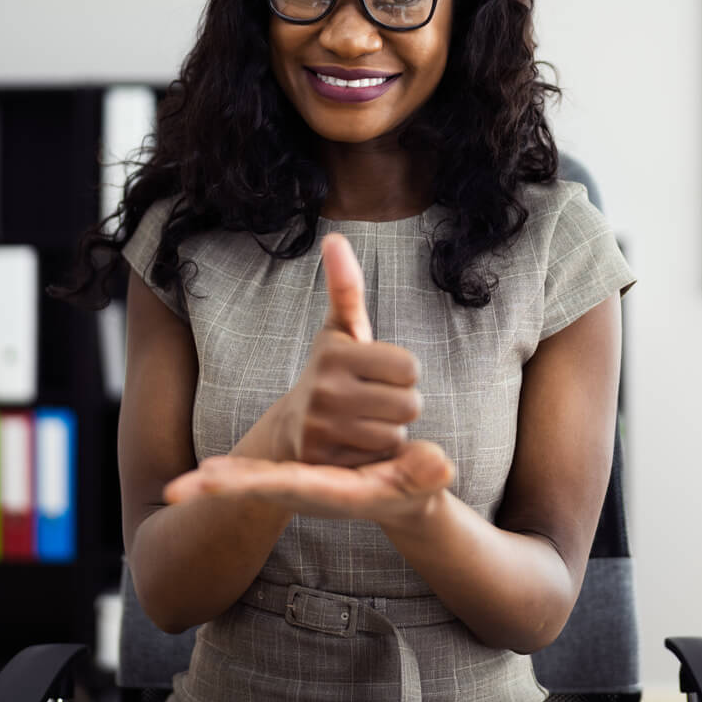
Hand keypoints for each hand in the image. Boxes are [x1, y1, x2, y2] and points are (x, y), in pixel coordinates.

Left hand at [165, 439, 455, 525]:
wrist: (404, 496)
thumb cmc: (416, 486)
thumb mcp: (424, 478)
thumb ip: (429, 472)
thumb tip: (437, 468)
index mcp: (338, 493)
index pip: (294, 486)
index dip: (259, 485)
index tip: (224, 484)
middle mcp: (311, 491)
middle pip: (259, 488)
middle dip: (224, 491)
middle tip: (181, 492)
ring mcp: (298, 484)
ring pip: (250, 481)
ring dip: (218, 486)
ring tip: (178, 490)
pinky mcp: (295, 473)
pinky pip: (256, 471)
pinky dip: (232, 474)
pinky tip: (203, 471)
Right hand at [270, 234, 422, 466]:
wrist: (291, 432)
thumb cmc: (329, 373)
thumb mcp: (339, 330)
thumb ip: (345, 287)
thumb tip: (334, 237)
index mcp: (335, 353)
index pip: (409, 366)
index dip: (401, 372)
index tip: (377, 374)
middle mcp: (325, 389)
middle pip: (410, 403)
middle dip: (398, 404)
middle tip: (369, 402)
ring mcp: (324, 429)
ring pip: (398, 434)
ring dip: (388, 432)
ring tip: (361, 424)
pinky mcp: (327, 464)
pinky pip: (381, 461)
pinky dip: (375, 457)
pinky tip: (354, 447)